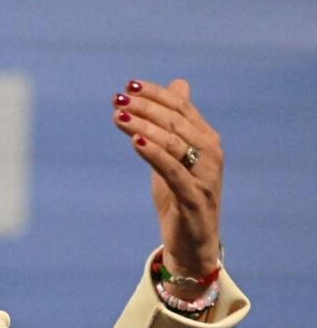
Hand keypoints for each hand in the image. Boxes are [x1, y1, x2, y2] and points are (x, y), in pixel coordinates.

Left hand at [112, 78, 222, 290]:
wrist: (192, 244)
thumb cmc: (181, 196)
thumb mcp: (174, 155)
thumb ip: (174, 122)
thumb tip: (178, 84)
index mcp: (206, 140)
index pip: (181, 108)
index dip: (155, 94)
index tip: (128, 85)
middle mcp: (211, 154)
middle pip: (175, 122)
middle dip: (145, 108)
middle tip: (117, 99)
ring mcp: (205, 176)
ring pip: (173, 143)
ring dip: (143, 127)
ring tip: (118, 117)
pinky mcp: (194, 198)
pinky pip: (172, 171)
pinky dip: (154, 154)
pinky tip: (134, 142)